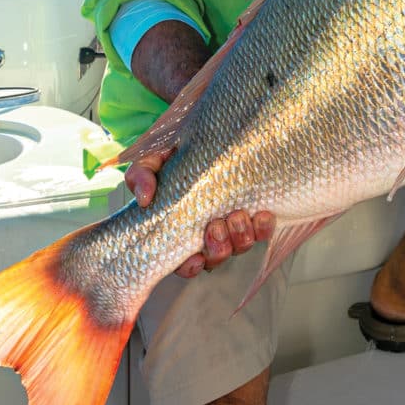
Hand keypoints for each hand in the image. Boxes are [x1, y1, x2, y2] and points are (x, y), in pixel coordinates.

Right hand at [125, 146, 274, 276]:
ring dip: (240, 237)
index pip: (185, 264)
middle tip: (216, 226)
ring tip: (238, 215)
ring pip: (240, 247)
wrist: (208, 138)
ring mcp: (234, 225)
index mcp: (182, 231)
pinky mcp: (256, 214)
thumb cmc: (175, 155)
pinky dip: (263, 227)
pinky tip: (263, 215)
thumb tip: (144, 199)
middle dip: (218, 248)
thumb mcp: (153, 161)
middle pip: (216, 258)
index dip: (190, 266)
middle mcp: (209, 234)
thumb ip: (142, 176)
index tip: (194, 258)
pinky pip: (263, 231)